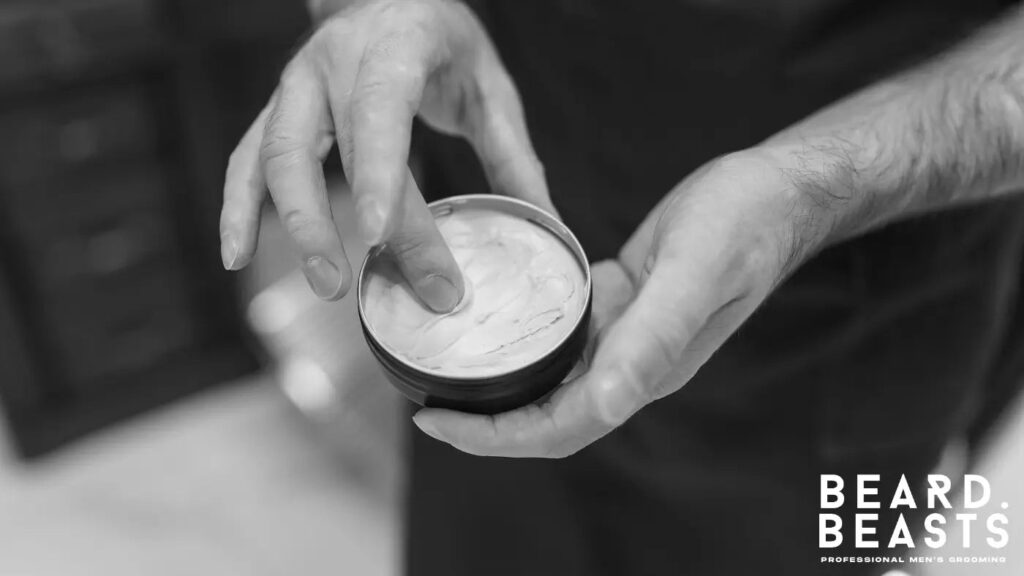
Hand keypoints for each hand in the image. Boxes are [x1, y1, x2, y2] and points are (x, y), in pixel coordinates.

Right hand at [220, 0, 549, 310]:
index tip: (381, 238)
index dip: (377, 174)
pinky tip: (238, 255)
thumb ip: (511, 153)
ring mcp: (296, 85)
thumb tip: (545, 227)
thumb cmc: (441, 40)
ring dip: (293, 224)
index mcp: (393, 46)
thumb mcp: (487, 85)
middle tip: (360, 289)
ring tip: (324, 283)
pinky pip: (246, 159)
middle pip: (323, 148)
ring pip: (274, 156)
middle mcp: (333, 62)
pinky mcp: (278, 110)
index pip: (379, 111)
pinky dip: (238, 207)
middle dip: (338, 222)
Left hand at [413, 149, 844, 456]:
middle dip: (485, 423)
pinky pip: (563, 335)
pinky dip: (521, 338)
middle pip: (548, 415)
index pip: (560, 426)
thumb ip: (653, 339)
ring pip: (552, 379)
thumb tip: (608, 404)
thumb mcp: (693, 273)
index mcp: (646, 370)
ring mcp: (627, 335)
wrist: (775, 192)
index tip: (435, 423)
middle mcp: (632, 363)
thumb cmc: (743, 225)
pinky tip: (488, 318)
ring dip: (499, 384)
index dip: (496, 437)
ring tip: (441, 366)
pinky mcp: (621, 303)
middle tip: (423, 402)